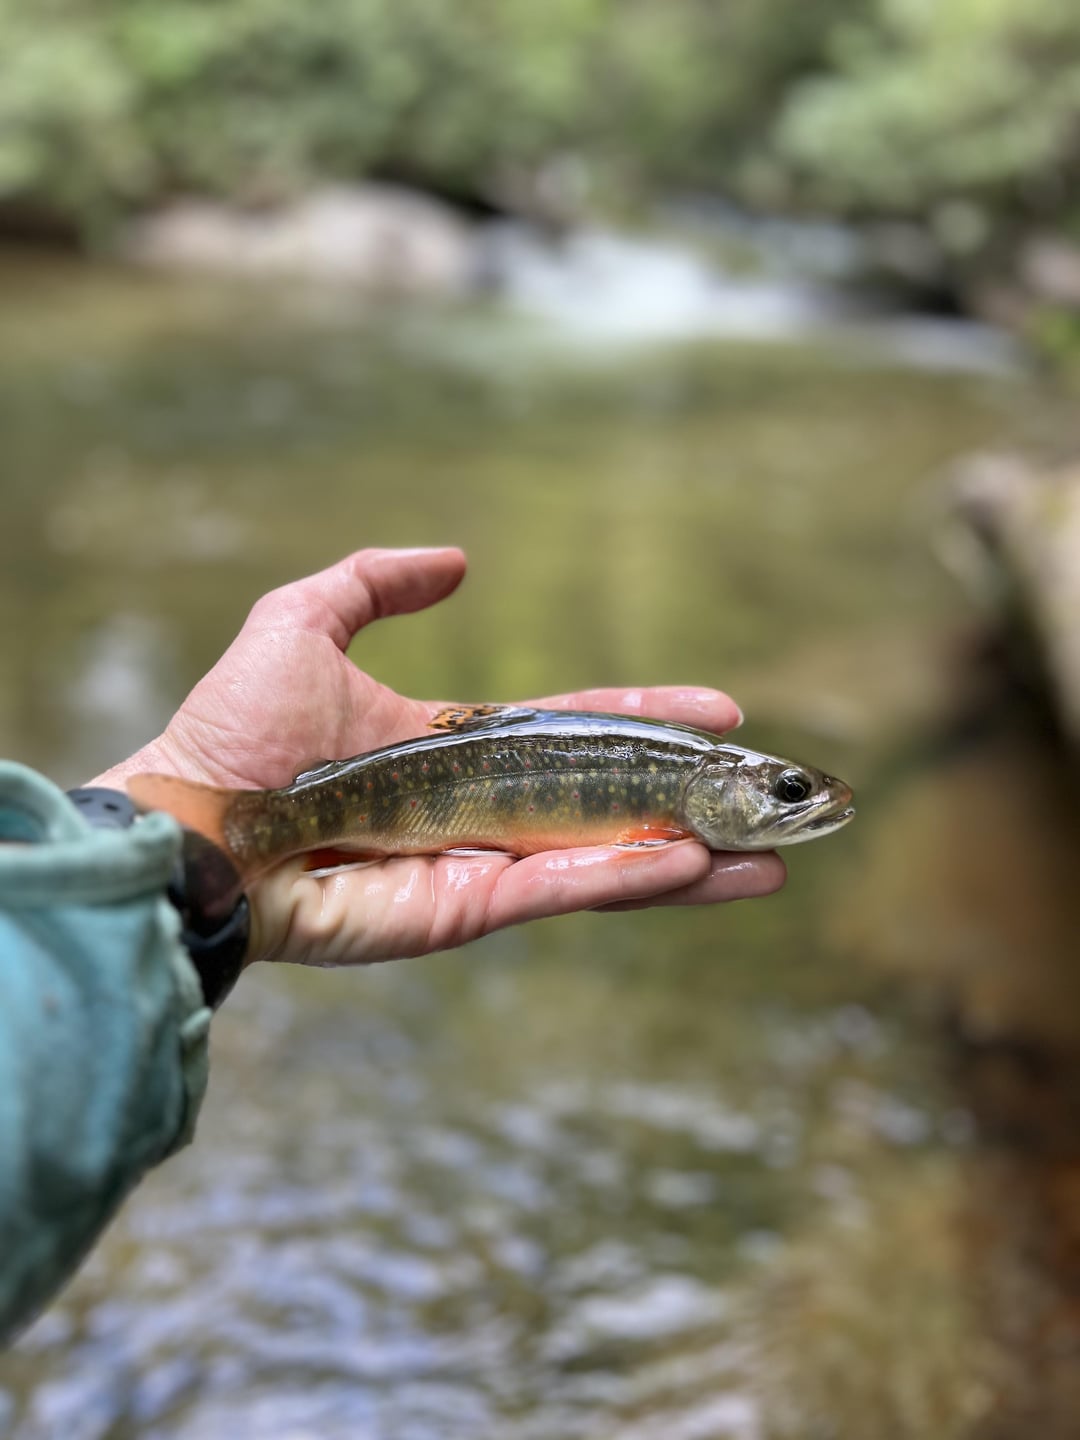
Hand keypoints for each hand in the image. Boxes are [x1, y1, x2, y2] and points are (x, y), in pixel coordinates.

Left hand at [93, 548, 784, 966]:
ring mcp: (480, 865)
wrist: (191, 820)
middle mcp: (481, 810)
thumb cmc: (233, 729)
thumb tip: (458, 561)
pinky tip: (694, 864)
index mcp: (458, 749)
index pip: (576, 731)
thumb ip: (375, 583)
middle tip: (774, 801)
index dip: (647, 719)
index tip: (720, 711)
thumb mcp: (305, 622)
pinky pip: (561, 892)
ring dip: (690, 861)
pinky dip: (629, 880)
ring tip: (770, 860)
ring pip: (605, 861)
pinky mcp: (466, 911)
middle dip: (694, 804)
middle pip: (611, 804)